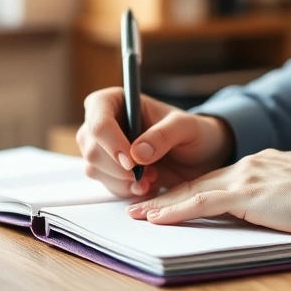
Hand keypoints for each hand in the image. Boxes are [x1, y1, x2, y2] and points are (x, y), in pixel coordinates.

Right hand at [77, 87, 234, 198]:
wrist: (199, 156)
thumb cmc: (192, 132)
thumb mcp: (186, 127)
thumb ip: (164, 135)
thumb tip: (137, 153)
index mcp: (116, 101)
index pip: (98, 120)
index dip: (111, 142)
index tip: (131, 161)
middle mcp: (103, 123)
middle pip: (91, 149)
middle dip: (119, 168)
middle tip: (149, 172)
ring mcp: (102, 148)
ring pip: (94, 170)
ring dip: (124, 180)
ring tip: (152, 176)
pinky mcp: (108, 170)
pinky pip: (106, 185)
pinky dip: (127, 189)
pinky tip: (147, 185)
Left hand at [126, 149, 290, 234]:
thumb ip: (279, 195)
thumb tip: (275, 207)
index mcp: (261, 165)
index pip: (217, 179)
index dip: (191, 190)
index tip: (172, 200)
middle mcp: (248, 166)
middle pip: (198, 183)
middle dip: (167, 195)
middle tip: (140, 206)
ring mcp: (244, 177)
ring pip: (193, 191)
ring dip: (162, 204)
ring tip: (137, 215)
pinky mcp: (244, 194)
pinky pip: (200, 203)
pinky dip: (174, 211)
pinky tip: (157, 219)